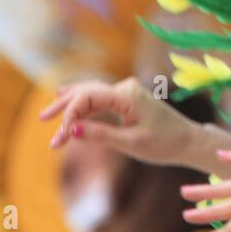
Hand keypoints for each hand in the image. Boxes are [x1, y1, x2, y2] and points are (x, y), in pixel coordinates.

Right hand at [38, 76, 195, 166]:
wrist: (188, 141)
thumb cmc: (163, 144)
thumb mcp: (131, 143)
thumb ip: (101, 135)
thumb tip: (73, 130)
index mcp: (127, 95)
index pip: (88, 97)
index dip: (71, 115)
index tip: (62, 137)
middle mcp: (126, 88)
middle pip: (86, 91)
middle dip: (64, 108)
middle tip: (42, 120)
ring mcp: (127, 92)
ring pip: (91, 95)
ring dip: (71, 107)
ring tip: (47, 116)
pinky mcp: (128, 100)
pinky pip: (100, 100)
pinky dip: (84, 108)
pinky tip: (67, 103)